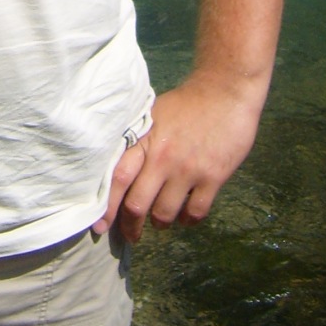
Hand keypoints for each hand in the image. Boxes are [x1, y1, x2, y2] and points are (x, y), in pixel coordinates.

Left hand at [95, 71, 266, 242]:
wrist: (226, 91)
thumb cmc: (186, 104)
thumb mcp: (154, 116)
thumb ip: (138, 143)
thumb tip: (118, 172)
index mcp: (144, 140)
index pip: (118, 179)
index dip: (107, 207)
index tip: (100, 227)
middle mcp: (163, 157)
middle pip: (138, 204)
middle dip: (132, 226)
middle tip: (132, 234)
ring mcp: (188, 169)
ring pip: (165, 214)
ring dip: (161, 223)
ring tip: (161, 220)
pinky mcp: (213, 177)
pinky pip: (195, 212)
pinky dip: (188, 220)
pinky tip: (186, 215)